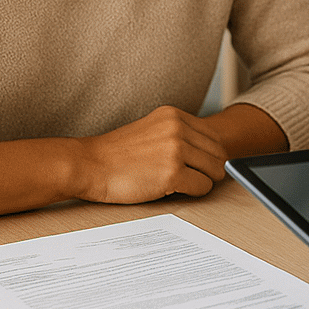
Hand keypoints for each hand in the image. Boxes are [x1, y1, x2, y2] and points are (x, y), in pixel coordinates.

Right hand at [74, 106, 229, 203]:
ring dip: (202, 181)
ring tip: (179, 182)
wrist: (89, 165)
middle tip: (189, 176)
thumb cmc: (116, 154)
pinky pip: (203, 187)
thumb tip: (208, 151)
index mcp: (174, 115)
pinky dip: (194, 192)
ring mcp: (176, 150)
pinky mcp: (172, 173)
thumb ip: (178, 133)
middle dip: (208, 169)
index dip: (208, 155)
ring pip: (215, 171)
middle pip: (219, 154)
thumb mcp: (151, 129)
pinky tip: (174, 189)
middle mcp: (178, 128)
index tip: (196, 164)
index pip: (214, 137)